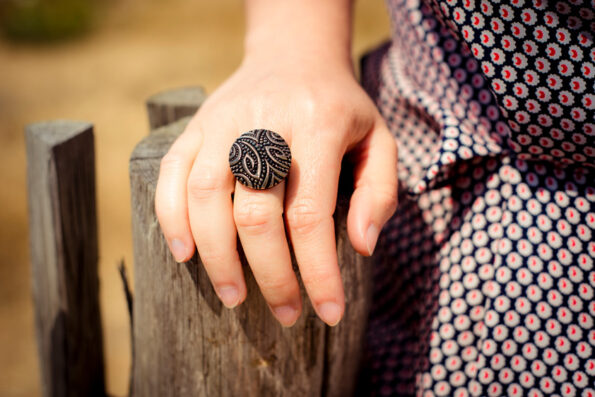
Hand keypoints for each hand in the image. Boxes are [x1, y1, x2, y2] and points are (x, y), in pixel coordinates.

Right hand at [154, 52, 397, 326]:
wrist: (293, 55)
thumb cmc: (340, 107)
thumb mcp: (380, 140)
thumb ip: (379, 192)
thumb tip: (359, 247)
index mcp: (318, 125)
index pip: (310, 213)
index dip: (317, 271)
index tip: (328, 313)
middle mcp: (264, 121)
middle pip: (256, 213)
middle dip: (270, 275)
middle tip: (285, 314)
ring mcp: (223, 122)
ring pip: (206, 197)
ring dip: (217, 257)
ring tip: (233, 298)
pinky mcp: (196, 126)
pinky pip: (172, 174)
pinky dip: (171, 218)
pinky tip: (185, 255)